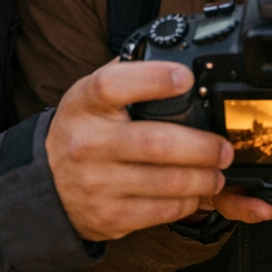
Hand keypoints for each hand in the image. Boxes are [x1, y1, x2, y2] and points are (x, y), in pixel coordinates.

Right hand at [46, 61, 232, 240]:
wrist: (47, 184)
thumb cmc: (83, 131)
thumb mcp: (91, 95)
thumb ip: (129, 73)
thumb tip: (178, 56)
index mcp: (85, 103)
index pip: (114, 85)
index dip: (153, 80)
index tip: (186, 78)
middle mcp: (88, 143)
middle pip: (156, 143)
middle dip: (202, 147)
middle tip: (223, 149)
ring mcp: (97, 183)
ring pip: (167, 182)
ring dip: (204, 178)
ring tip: (217, 171)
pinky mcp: (110, 215)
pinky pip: (162, 210)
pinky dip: (188, 201)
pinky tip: (195, 192)